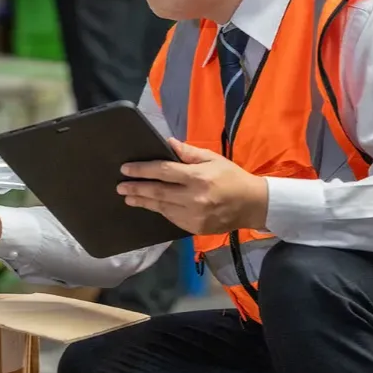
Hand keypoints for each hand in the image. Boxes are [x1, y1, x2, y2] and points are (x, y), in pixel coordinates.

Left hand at [117, 139, 268, 234]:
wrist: (253, 205)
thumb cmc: (231, 177)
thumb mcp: (212, 158)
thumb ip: (188, 153)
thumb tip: (166, 143)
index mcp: (197, 177)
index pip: (163, 171)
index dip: (142, 170)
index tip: (125, 169)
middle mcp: (194, 198)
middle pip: (158, 192)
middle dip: (136, 188)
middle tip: (120, 186)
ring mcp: (194, 216)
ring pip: (161, 208)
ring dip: (143, 202)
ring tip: (129, 197)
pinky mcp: (195, 229)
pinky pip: (172, 219)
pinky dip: (160, 210)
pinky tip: (150, 205)